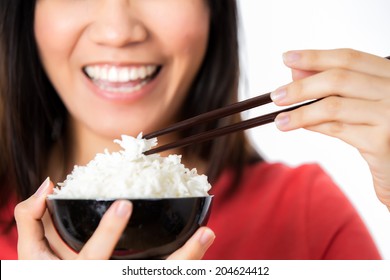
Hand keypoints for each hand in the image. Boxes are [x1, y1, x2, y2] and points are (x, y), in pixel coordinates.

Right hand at [14, 178, 214, 258]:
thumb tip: (46, 185)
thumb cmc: (48, 269)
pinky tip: (201, 238)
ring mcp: (123, 279)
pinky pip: (163, 272)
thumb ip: (30, 218)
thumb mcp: (32, 252)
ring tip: (208, 232)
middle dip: (176, 255)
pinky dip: (185, 259)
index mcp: (81, 272)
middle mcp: (106, 278)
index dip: (109, 233)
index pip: (95, 258)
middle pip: (144, 272)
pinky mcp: (134, 277)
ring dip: (189, 257)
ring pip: (162, 275)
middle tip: (199, 230)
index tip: (125, 204)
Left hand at [271, 49, 389, 209]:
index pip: (350, 58)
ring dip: (300, 113)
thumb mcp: (360, 103)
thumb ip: (334, 86)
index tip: (286, 57)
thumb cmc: (382, 131)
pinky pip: (337, 129)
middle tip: (276, 96)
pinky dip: (314, 126)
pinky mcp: (382, 141)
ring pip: (333, 106)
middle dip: (301, 87)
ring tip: (279, 120)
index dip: (314, 56)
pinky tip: (301, 126)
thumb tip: (295, 72)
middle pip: (338, 79)